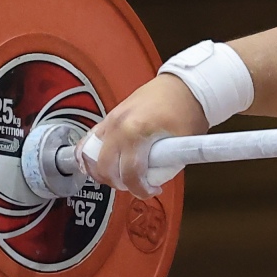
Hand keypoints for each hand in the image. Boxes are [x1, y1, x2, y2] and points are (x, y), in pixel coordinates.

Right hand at [81, 73, 208, 197]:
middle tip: (135, 185)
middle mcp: (118, 126)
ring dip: (102, 171)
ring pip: (91, 155)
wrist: (184, 84)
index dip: (140, 189)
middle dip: (119, 183)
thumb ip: (167, 165)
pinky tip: (96, 165)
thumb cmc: (187, 110)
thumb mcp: (183, 143)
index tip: (151, 192)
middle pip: (105, 168)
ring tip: (119, 177)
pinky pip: (90, 139)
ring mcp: (110, 120)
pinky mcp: (109, 117)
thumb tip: (152, 181)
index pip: (130, 173)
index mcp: (136, 131)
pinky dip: (89, 155)